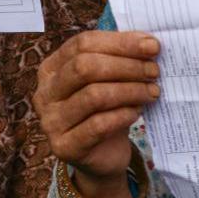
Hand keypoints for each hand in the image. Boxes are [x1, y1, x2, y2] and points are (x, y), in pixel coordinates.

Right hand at [33, 30, 159, 197]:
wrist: (103, 155)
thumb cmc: (107, 109)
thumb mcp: (109, 79)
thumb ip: (120, 57)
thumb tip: (148, 42)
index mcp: (52, 67)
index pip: (83, 44)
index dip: (119, 42)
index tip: (152, 46)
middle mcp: (45, 92)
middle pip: (85, 67)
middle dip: (126, 66)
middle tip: (154, 71)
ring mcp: (50, 121)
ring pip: (93, 95)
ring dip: (129, 90)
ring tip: (152, 92)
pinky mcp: (64, 146)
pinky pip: (98, 125)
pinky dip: (123, 115)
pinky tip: (137, 112)